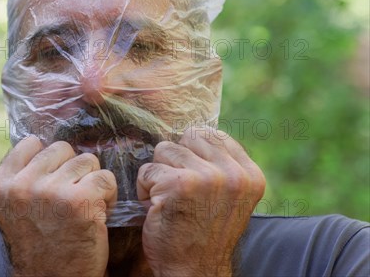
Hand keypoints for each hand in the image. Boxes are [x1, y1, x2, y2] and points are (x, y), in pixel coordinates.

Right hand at [0, 136, 117, 276]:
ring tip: (85, 207)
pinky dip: (109, 195)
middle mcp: (21, 186)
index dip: (49, 161)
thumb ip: (23, 177)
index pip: (31, 143)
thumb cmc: (40, 246)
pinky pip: (105, 178)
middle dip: (72, 170)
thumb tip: (43, 143)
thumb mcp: (15, 209)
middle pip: (62, 149)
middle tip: (71, 198)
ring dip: (92, 181)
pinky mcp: (79, 201)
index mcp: (0, 185)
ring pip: (87, 160)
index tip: (53, 182)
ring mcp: (50, 191)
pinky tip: (99, 214)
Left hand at [136, 127, 265, 276]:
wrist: (194, 273)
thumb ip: (221, 166)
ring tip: (169, 200)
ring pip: (164, 150)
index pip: (213, 134)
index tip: (192, 179)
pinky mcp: (178, 185)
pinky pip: (146, 170)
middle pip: (188, 137)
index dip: (193, 152)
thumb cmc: (203, 234)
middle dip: (176, 160)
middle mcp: (233, 175)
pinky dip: (143, 189)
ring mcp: (207, 178)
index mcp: (250, 175)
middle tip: (179, 191)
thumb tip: (195, 132)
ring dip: (158, 175)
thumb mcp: (228, 198)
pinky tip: (157, 209)